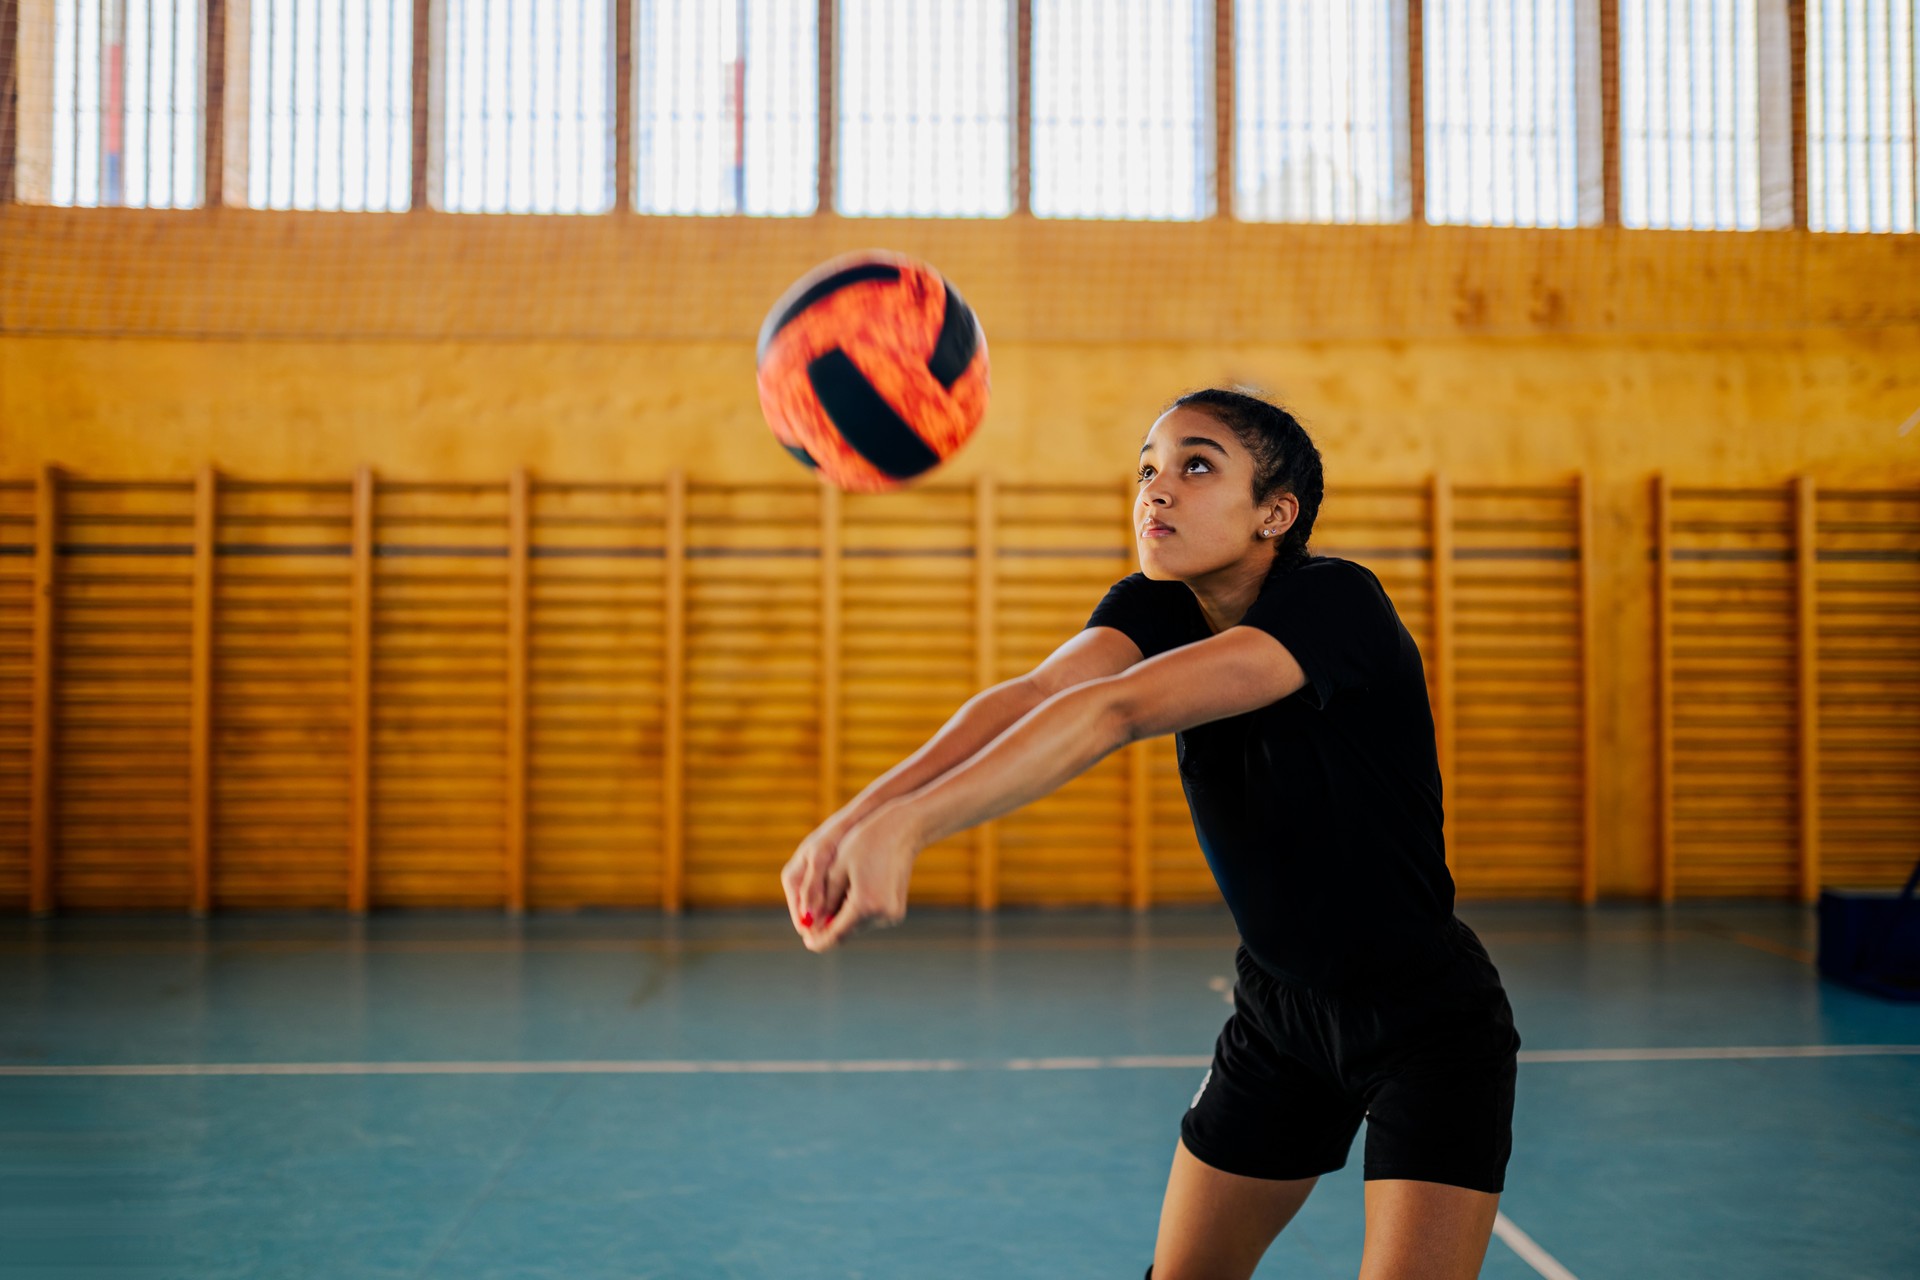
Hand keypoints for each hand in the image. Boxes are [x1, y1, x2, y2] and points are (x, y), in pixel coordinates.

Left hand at [793, 804, 921, 952]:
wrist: (903, 830)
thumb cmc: (866, 842)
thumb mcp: (836, 867)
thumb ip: (821, 898)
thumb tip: (808, 923)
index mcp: (865, 904)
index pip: (834, 936)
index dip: (818, 939)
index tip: (806, 939)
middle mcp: (882, 915)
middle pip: (845, 932)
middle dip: (828, 924)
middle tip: (816, 908)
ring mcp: (892, 915)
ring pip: (856, 926)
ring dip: (842, 916)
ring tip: (840, 887)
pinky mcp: (896, 912)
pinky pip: (868, 918)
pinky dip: (856, 910)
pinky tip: (854, 886)